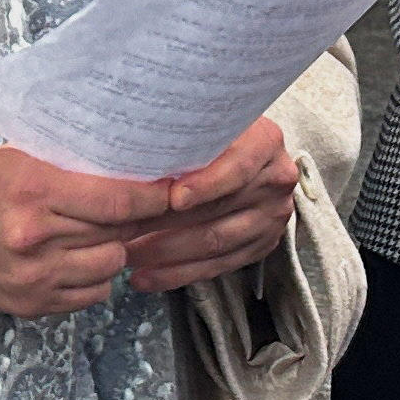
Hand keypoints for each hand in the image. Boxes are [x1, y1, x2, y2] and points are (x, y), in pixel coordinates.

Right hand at [0, 147, 182, 317]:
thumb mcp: (20, 159)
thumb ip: (71, 163)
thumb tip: (135, 161)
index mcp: (33, 189)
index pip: (116, 200)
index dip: (153, 197)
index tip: (173, 190)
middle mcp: (35, 234)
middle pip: (118, 232)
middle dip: (139, 220)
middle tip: (150, 207)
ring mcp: (35, 274)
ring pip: (112, 264)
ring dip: (116, 248)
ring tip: (102, 232)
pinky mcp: (34, 303)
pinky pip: (94, 292)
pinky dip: (96, 276)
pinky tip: (80, 257)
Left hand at [116, 118, 302, 294]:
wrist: (243, 152)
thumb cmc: (206, 132)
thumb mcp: (200, 123)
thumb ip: (178, 136)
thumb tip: (128, 152)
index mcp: (264, 142)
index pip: (238, 167)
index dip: (206, 184)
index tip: (173, 198)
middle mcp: (275, 180)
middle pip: (218, 208)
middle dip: (166, 223)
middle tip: (124, 230)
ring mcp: (271, 216)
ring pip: (215, 243)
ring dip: (166, 254)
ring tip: (127, 256)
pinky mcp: (261, 244)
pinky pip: (217, 266)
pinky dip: (178, 274)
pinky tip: (147, 276)